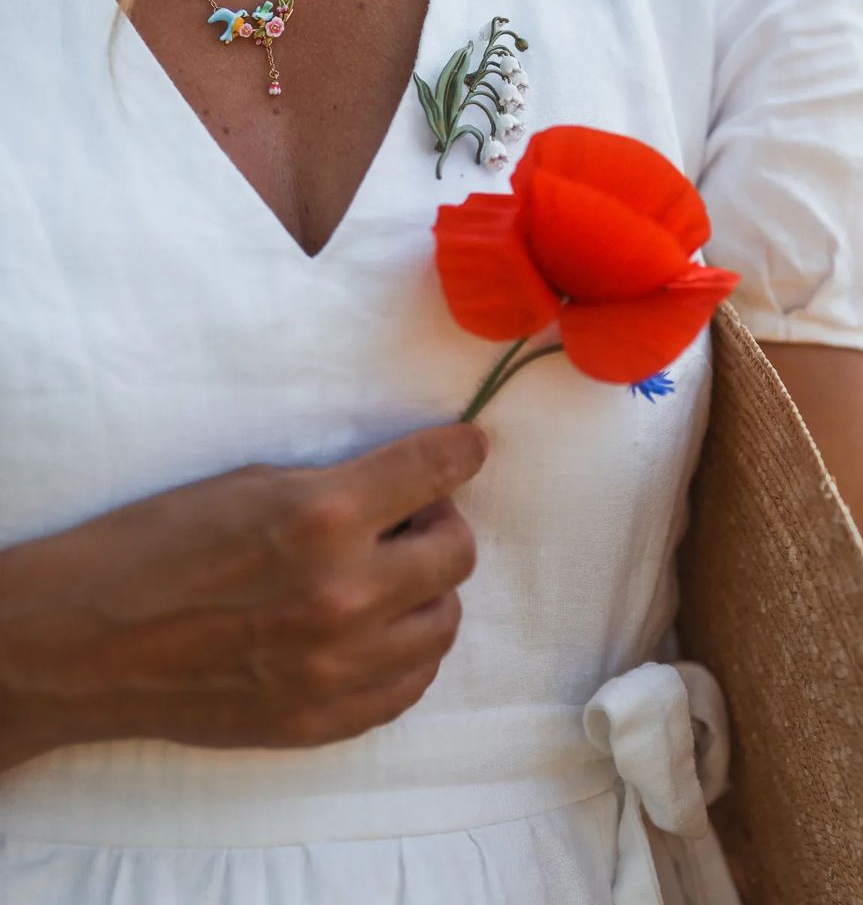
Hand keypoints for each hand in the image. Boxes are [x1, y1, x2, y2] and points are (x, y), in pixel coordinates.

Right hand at [0, 423, 486, 768]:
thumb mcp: (254, 483)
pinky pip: (410, 686)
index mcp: (323, 515)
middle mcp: (344, 591)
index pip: (436, 470)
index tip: (468, 447)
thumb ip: (343, 487)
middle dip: (442, 523)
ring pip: (444, 623)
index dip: (461, 451)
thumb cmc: (160, 543)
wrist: (88, 641)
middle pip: (457, 552)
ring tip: (390, 579)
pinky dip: (405, 653)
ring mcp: (337, 665)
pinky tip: (375, 633)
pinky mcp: (322, 719)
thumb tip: (411, 489)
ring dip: (428, 591)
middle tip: (409, 520)